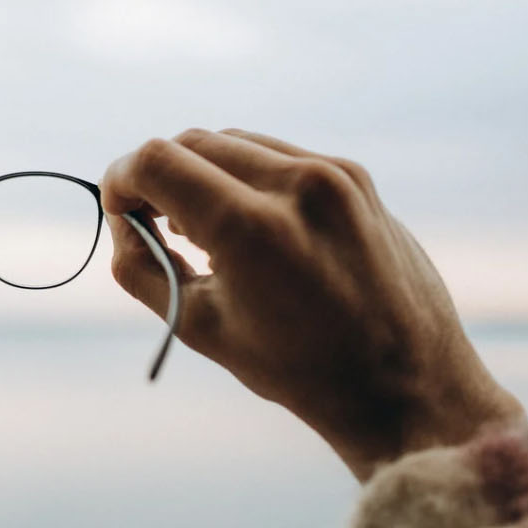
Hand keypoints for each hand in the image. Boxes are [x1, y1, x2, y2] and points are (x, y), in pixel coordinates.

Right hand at [102, 128, 520, 479]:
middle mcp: (296, 185)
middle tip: (151, 222)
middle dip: (159, 176)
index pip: (156, 161)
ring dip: (202, 173)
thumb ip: (141, 267)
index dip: (121, 180)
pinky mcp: (356, 176)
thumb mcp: (199, 327)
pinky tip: (247, 224)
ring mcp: (333, 174)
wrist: (409, 385)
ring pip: (233, 142)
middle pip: (191, 142)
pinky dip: (245, 177)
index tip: (118, 210)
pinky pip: (277, 154)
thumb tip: (122, 223)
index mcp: (252, 227)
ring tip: (199, 228)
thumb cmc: (299, 369)